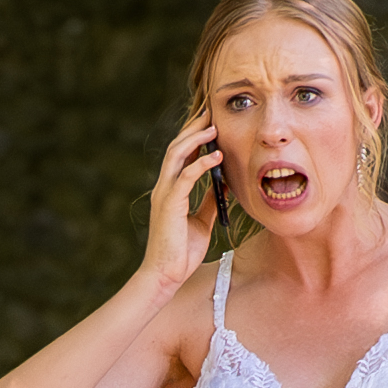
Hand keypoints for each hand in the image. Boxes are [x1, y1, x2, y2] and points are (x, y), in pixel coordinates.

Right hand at [139, 118, 225, 290]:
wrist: (166, 276)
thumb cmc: (181, 253)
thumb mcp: (202, 221)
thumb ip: (208, 200)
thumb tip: (223, 183)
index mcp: (170, 190)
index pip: (180, 155)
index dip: (194, 136)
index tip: (210, 120)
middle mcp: (164, 187)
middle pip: (176, 147)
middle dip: (193, 127)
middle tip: (211, 111)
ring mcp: (164, 194)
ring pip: (177, 155)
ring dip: (195, 138)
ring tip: (214, 127)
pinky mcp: (170, 204)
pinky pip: (186, 176)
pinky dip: (201, 163)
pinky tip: (217, 155)